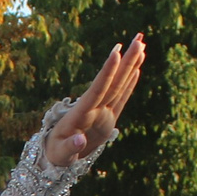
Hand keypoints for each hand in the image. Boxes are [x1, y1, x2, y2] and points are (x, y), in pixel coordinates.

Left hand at [46, 35, 147, 167]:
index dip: (107, 72)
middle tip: (139, 38)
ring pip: (118, 85)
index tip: (116, 52)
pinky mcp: (108, 118)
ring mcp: (101, 112)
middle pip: (113, 81)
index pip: (97, 89)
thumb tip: (79, 141)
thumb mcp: (60, 154)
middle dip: (126, 60)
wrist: (55, 158)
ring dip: (130, 65)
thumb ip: (70, 147)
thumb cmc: (55, 156)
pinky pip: (120, 97)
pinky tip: (136, 69)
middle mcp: (93, 108)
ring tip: (141, 45)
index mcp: (82, 114)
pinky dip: (129, 83)